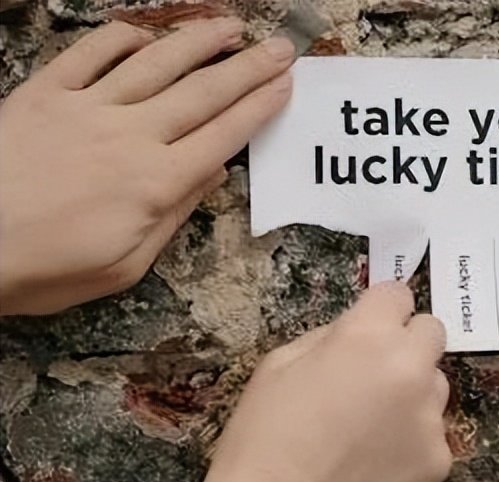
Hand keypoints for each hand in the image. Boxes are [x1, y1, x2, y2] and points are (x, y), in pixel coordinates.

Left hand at [0, 18, 294, 314]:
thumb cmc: (44, 269)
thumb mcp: (124, 266)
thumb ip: (172, 218)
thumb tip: (209, 177)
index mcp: (155, 184)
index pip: (223, 136)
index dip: (259, 108)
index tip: (285, 87)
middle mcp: (129, 136)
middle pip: (202, 94)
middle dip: (248, 69)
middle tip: (280, 49)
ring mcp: (86, 108)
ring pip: (156, 64)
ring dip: (199, 41)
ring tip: (231, 26)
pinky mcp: (44, 93)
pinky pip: (91, 53)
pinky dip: (123, 37)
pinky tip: (146, 34)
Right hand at [151, 282, 452, 481]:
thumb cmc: (263, 436)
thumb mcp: (279, 364)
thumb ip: (330, 336)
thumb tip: (358, 331)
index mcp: (368, 336)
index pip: (398, 295)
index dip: (381, 310)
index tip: (370, 328)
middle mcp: (410, 368)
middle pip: (431, 332)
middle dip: (407, 344)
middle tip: (374, 374)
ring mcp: (430, 416)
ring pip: (435, 385)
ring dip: (412, 393)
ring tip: (368, 429)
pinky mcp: (439, 459)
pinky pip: (432, 434)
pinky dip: (410, 442)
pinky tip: (374, 464)